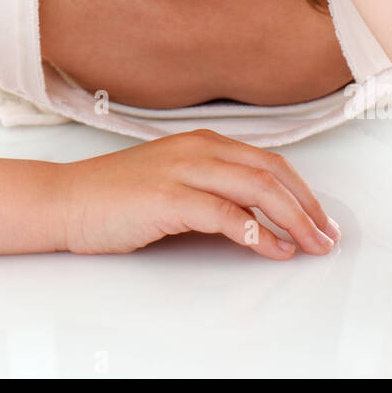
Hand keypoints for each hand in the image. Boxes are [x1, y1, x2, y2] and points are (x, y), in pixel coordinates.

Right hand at [55, 128, 339, 259]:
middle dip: (307, 207)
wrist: (65, 201)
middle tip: (326, 237)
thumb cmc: (114, 197)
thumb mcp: (172, 183)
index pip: (269, 161)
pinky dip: (257, 234)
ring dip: (292, 220)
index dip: (301, 191)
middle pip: (271, 173)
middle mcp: (197, 149)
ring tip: (310, 245)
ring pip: (257, 189)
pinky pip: (226, 214)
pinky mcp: (168, 198)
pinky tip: (273, 250)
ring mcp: (182, 170)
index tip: (320, 219)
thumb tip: (258, 219)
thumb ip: (212, 190)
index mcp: (201, 143)